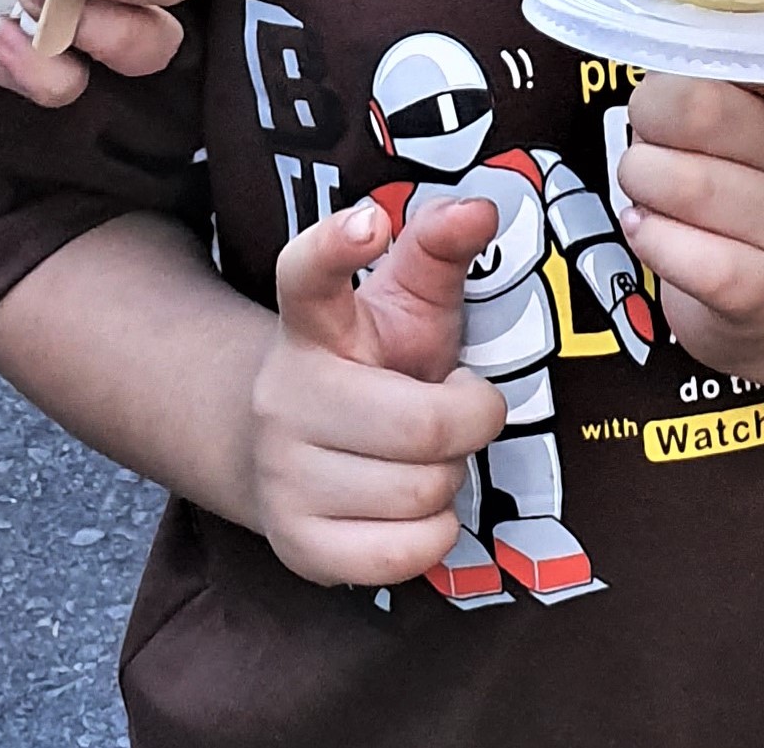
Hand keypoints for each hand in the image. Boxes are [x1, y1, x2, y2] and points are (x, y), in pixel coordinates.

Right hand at [251, 199, 508, 586]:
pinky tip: (415, 506)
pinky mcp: (295, 546)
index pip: (308, 274)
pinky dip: (433, 534)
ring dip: (449, 476)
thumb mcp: (407, 300)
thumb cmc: (376, 365)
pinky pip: (405, 554)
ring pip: (421, 491)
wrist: (296, 451)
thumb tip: (482, 208)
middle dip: (468, 419)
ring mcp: (281, 475)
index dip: (337, 246)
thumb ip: (441, 248)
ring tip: (425, 455)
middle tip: (459, 406)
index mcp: (313, 323)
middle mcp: (284, 395)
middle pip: (421, 422)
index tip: (370, 222)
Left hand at [617, 76, 763, 378]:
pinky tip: (648, 227)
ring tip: (651, 184)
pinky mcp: (763, 291)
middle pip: (700, 108)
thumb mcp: (742, 116)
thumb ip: (709, 71)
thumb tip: (657, 41)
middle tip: (651, 131)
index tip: (692, 69)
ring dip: (639, 178)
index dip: (707, 53)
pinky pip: (673, 247)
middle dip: (649, 116)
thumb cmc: (738, 180)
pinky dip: (644, 234)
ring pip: (679, 182)